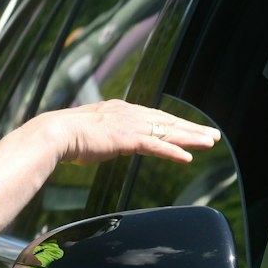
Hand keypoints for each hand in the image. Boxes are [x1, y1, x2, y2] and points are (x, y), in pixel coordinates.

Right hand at [46, 100, 219, 166]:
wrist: (54, 133)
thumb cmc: (65, 137)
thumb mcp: (90, 133)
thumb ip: (103, 136)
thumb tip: (103, 143)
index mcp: (120, 110)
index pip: (155, 117)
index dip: (175, 124)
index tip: (192, 129)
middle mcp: (129, 113)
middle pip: (167, 122)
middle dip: (191, 129)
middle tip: (213, 135)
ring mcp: (129, 125)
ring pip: (167, 132)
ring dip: (190, 138)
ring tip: (210, 143)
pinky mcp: (126, 139)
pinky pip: (155, 146)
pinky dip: (172, 152)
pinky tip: (187, 158)